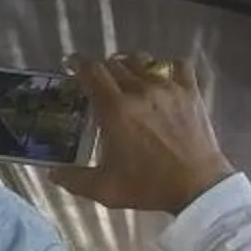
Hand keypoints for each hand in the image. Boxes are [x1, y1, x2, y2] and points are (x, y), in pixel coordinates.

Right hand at [55, 53, 234, 214]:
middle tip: (98, 80)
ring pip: (143, 60)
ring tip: (127, 76)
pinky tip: (164, 77)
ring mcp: (168, 89)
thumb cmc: (150, 187)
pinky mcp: (190, 93)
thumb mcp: (106, 189)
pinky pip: (179, 66)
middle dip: (101, 68)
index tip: (71, 65)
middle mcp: (140, 91)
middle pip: (114, 63)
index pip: (91, 71)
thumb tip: (53, 174)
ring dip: (129, 63)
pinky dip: (168, 66)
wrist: (198, 187)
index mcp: (116, 110)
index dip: (78, 64)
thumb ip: (75, 180)